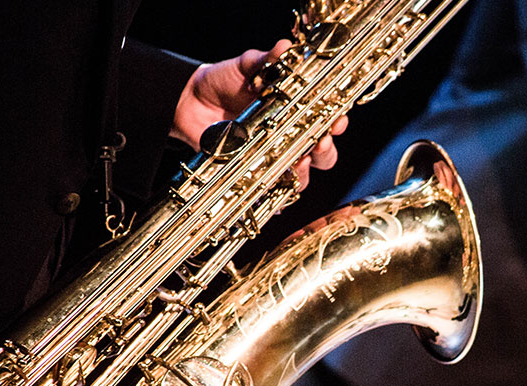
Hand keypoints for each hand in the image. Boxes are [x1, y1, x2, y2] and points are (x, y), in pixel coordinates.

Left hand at [170, 40, 348, 189]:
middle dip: (325, 151)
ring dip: (303, 174)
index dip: (337, 122)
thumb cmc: (223, 81)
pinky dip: (275, 197)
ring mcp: (273, 158)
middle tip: (319, 142)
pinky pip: (271, 193)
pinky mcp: (254, 174)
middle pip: (323, 154)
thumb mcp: (246, 66)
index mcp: (297, 111)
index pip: (327, 120)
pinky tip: (273, 193)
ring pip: (302, 177)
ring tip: (296, 164)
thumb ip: (265, 60)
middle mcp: (291, 137)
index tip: (337, 120)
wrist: (189, 101)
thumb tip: (284, 48)